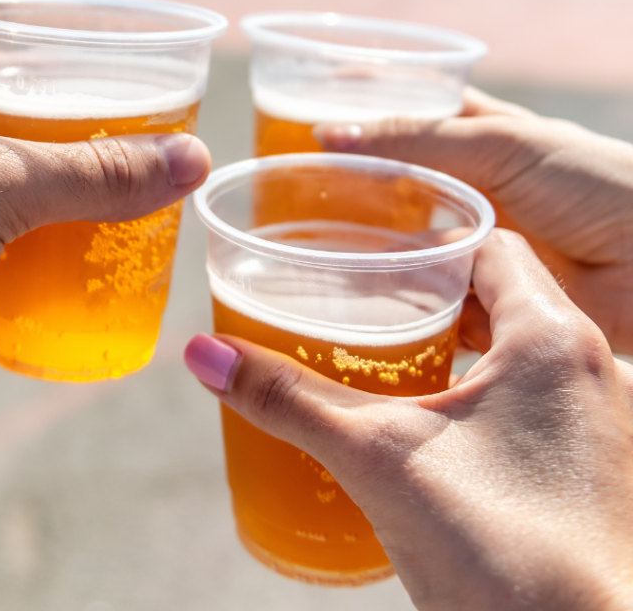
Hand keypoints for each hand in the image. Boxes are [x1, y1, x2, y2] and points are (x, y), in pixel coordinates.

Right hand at [185, 231, 632, 610]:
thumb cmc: (511, 558)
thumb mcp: (379, 458)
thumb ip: (288, 398)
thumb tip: (204, 353)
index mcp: (553, 338)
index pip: (487, 242)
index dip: (423, 238)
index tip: (366, 247)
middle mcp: (590, 369)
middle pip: (498, 293)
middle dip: (423, 292)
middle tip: (356, 296)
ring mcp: (597, 424)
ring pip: (515, 349)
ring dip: (450, 343)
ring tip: (377, 352)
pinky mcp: (589, 473)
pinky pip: (530, 400)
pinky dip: (475, 391)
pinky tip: (423, 423)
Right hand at [314, 88, 632, 354]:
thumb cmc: (594, 184)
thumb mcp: (498, 143)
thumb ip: (415, 140)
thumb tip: (327, 134)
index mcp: (478, 140)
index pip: (406, 118)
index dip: (357, 116)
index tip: (296, 123)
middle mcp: (474, 195)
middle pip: (395, 193)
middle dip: (346, 197)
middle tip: (282, 202)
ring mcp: (480, 251)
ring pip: (406, 253)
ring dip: (364, 258)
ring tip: (300, 260)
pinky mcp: (491, 308)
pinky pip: (432, 309)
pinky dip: (399, 311)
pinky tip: (353, 313)